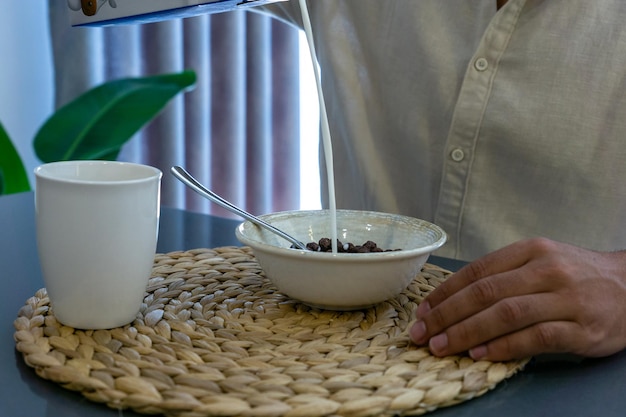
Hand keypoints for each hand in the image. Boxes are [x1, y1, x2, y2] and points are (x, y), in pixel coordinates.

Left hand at [409, 238, 625, 360]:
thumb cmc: (576, 275)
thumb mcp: (540, 261)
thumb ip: (502, 275)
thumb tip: (452, 300)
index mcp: (530, 250)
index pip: (476, 271)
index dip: (445, 293)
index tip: (423, 310)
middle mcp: (546, 270)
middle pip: (485, 293)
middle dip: (446, 315)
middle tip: (421, 332)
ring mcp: (566, 299)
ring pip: (506, 315)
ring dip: (466, 333)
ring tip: (441, 346)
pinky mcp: (582, 328)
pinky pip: (535, 338)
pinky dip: (503, 347)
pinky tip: (480, 354)